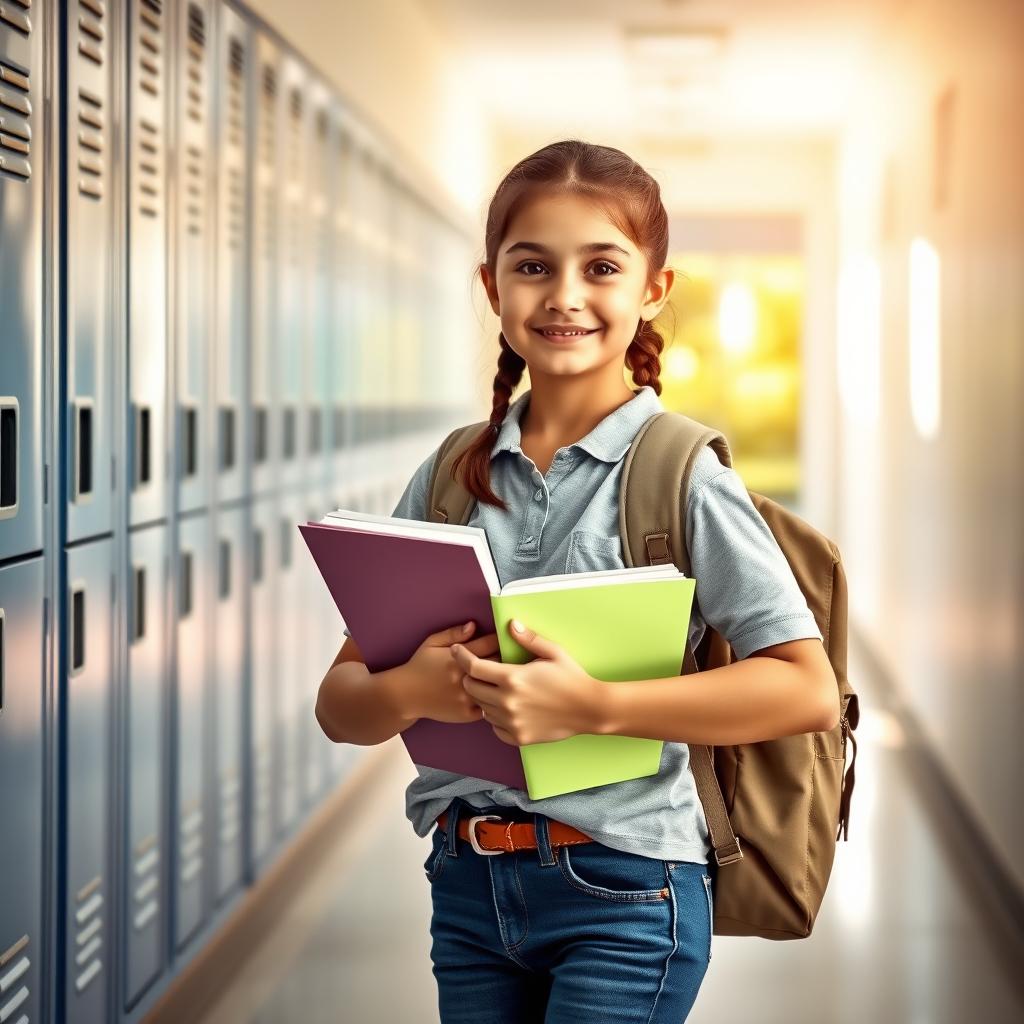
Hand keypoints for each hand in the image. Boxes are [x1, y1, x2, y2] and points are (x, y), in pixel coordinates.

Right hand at [404, 621, 499, 722]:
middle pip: (498, 665)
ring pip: (496, 688)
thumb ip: (454, 633)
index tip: (505, 639)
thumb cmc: (420, 666)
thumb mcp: (432, 643)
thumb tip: (474, 625)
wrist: (405, 695)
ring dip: (502, 682)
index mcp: (458, 658)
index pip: (490, 644)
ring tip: (508, 677)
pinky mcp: (467, 714)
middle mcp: (464, 678)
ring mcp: (467, 697)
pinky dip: (494, 701)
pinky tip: (496, 695)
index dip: (499, 640)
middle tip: (511, 656)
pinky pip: (490, 707)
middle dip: (505, 659)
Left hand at [451, 619, 601, 745]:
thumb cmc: (572, 678)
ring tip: (497, 689)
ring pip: (481, 709)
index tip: (456, 651)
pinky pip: (494, 727)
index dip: (462, 657)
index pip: (474, 667)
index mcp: (513, 678)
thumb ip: (528, 639)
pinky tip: (507, 708)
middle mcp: (507, 702)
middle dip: (471, 677)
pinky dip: (495, 717)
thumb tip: (511, 624)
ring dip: (483, 697)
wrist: (590, 709)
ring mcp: (511, 722)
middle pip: (472, 689)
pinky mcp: (518, 737)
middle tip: (479, 671)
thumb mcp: (553, 652)